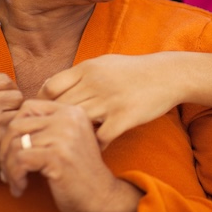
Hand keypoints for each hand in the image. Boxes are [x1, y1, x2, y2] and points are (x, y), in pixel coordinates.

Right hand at [0, 73, 22, 200]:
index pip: (4, 80)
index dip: (7, 89)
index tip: (4, 98)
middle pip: (17, 96)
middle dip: (13, 105)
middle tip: (6, 115)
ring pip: (18, 116)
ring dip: (13, 123)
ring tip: (3, 129)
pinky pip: (13, 136)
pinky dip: (8, 139)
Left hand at [0, 100, 141, 211]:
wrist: (101, 197)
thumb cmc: (79, 172)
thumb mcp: (67, 140)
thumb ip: (47, 127)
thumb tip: (8, 127)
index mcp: (71, 111)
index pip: (28, 107)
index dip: (13, 129)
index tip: (14, 151)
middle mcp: (68, 118)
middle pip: (16, 124)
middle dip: (5, 149)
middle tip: (7, 170)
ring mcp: (63, 136)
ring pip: (15, 144)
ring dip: (8, 168)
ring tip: (14, 181)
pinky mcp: (57, 156)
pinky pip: (20, 161)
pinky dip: (14, 177)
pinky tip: (21, 188)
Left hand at [38, 53, 183, 148]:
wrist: (167, 75)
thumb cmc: (133, 71)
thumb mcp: (103, 63)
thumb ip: (78, 74)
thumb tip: (49, 86)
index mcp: (87, 68)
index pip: (51, 87)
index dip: (43, 103)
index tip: (46, 115)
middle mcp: (95, 83)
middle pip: (61, 107)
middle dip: (54, 123)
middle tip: (53, 135)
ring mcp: (109, 101)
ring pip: (77, 122)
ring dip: (73, 135)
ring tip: (71, 144)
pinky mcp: (124, 117)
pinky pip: (100, 137)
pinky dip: (95, 145)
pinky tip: (96, 148)